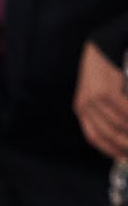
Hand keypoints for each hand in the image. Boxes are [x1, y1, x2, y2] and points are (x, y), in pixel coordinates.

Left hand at [76, 43, 127, 161]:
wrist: (102, 48)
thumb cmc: (106, 73)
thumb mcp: (102, 96)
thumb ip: (108, 114)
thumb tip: (122, 134)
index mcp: (81, 110)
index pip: (95, 138)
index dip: (112, 150)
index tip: (126, 158)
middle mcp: (84, 106)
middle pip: (109, 135)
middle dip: (127, 145)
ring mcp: (93, 100)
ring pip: (119, 125)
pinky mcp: (104, 92)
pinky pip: (124, 111)